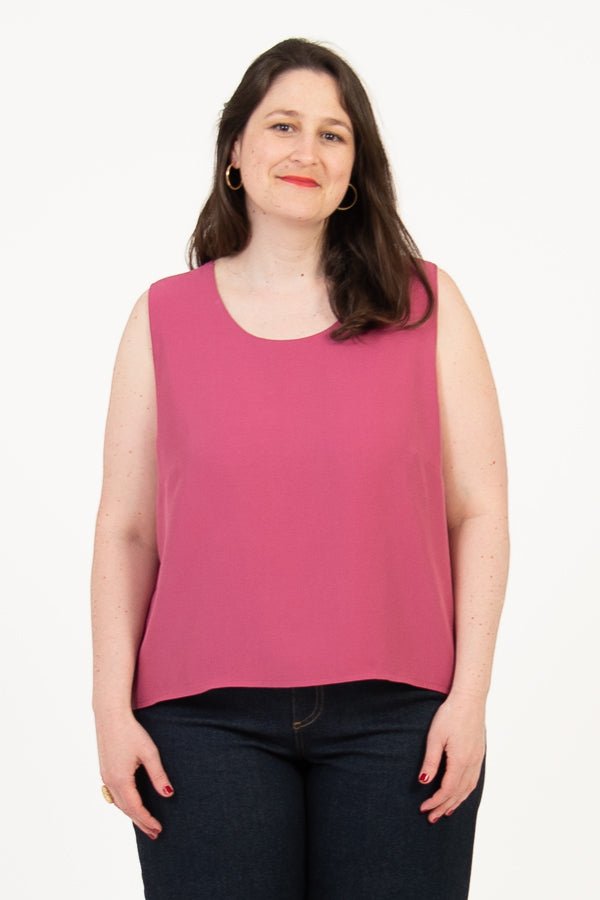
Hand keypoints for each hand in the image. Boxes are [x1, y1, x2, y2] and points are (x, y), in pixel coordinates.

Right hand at [94, 709, 174, 839]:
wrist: (110, 715)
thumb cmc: (131, 732)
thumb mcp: (149, 753)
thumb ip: (158, 775)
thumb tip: (168, 794)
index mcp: (120, 780)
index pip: (135, 808)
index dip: (147, 820)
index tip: (158, 829)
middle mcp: (110, 782)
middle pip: (126, 810)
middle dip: (141, 822)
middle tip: (155, 834)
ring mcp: (105, 776)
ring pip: (119, 803)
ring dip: (132, 815)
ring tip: (145, 824)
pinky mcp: (105, 770)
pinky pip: (114, 795)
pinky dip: (124, 805)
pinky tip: (131, 805)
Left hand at [417, 690, 485, 822]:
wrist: (470, 699)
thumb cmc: (450, 714)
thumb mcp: (435, 737)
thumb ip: (430, 761)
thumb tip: (424, 782)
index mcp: (460, 761)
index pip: (447, 790)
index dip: (435, 802)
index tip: (423, 808)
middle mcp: (471, 764)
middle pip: (458, 793)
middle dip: (444, 807)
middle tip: (431, 818)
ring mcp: (477, 759)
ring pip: (468, 789)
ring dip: (456, 802)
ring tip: (445, 811)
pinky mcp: (479, 754)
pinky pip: (473, 780)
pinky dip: (465, 792)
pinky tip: (460, 793)